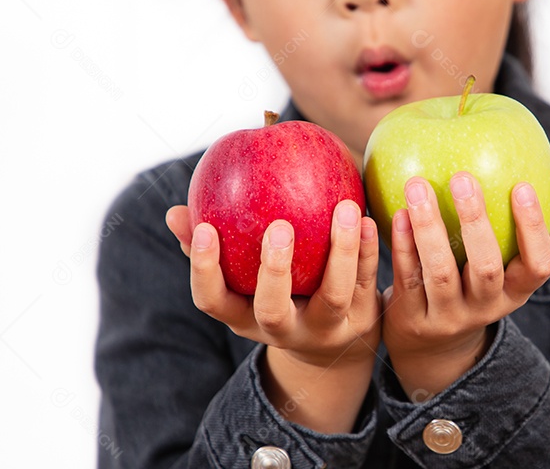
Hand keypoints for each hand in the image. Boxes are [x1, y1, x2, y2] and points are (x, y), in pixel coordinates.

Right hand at [165, 200, 381, 368]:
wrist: (336, 346)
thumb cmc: (278, 297)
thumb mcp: (242, 285)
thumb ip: (212, 249)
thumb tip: (175, 212)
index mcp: (246, 319)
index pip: (214, 302)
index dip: (204, 271)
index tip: (204, 228)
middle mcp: (285, 330)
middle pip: (274, 309)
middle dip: (274, 270)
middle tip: (278, 226)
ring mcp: (326, 328)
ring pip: (334, 295)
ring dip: (341, 251)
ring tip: (345, 208)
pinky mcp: (363, 318)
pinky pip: (367, 281)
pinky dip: (368, 251)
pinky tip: (368, 218)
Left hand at [381, 171, 549, 399]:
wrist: (432, 344)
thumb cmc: (480, 284)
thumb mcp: (513, 264)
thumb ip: (541, 225)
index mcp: (517, 291)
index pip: (539, 266)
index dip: (534, 228)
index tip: (522, 185)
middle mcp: (486, 308)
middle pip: (487, 268)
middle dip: (476, 221)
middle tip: (463, 178)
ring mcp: (448, 317)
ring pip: (440, 273)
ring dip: (429, 227)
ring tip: (417, 185)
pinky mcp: (413, 319)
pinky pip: (408, 277)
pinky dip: (402, 244)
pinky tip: (397, 211)